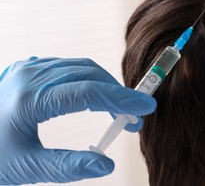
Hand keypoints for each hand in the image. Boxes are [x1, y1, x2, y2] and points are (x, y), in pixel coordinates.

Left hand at [0, 57, 155, 184]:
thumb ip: (68, 166)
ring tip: (119, 109)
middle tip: (135, 117)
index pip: (89, 92)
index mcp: (29, 98)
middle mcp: (30, 75)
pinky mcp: (27, 69)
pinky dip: (88, 79)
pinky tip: (94, 95)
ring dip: (105, 85)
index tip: (147, 107)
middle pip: (89, 75)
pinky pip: (67, 67)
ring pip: (80, 67)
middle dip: (118, 94)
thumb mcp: (25, 168)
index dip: (122, 99)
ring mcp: (27, 68)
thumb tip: (107, 165)